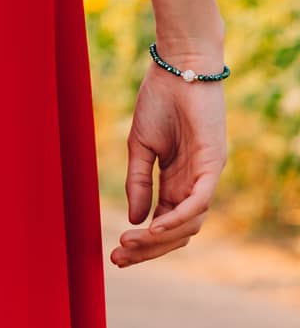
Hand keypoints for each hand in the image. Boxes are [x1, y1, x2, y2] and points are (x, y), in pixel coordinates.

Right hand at [112, 46, 227, 267]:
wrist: (178, 68)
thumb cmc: (160, 101)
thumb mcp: (140, 147)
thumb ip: (139, 182)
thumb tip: (135, 219)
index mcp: (178, 180)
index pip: (163, 222)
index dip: (142, 242)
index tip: (113, 253)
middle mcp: (195, 183)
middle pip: (178, 232)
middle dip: (148, 250)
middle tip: (118, 259)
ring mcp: (206, 175)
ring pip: (190, 223)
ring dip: (160, 238)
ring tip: (128, 243)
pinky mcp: (213, 163)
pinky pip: (199, 201)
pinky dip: (177, 218)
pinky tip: (152, 228)